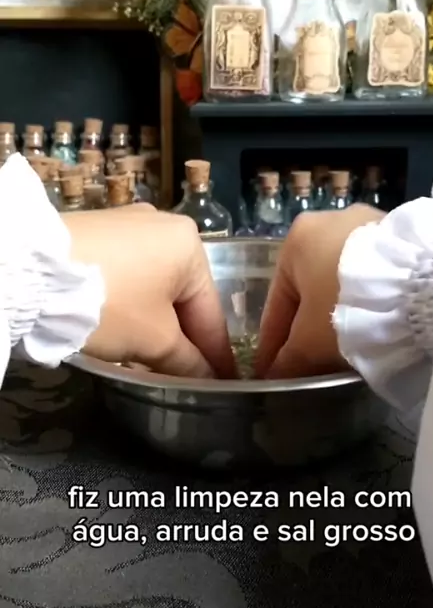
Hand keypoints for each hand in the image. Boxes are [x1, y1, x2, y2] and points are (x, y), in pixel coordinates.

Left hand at [62, 204, 234, 378]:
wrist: (33, 270)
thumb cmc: (110, 302)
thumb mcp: (154, 340)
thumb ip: (188, 362)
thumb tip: (209, 377)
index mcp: (191, 246)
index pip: (211, 312)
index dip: (217, 355)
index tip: (225, 381)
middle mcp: (164, 226)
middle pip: (181, 297)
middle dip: (182, 339)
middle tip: (186, 376)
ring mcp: (128, 225)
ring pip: (152, 287)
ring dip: (154, 325)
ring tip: (151, 361)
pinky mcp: (96, 232)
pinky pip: (127, 276)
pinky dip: (130, 305)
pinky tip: (122, 332)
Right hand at [255, 205, 383, 378]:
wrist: (416, 285)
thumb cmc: (346, 305)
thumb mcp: (310, 340)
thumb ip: (288, 359)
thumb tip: (275, 375)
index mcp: (296, 239)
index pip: (276, 303)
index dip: (272, 343)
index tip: (270, 369)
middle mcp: (327, 221)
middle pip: (309, 288)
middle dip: (306, 326)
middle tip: (306, 361)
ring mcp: (365, 223)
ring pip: (339, 280)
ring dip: (335, 311)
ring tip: (339, 345)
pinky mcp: (396, 234)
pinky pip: (369, 274)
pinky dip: (363, 299)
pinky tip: (367, 323)